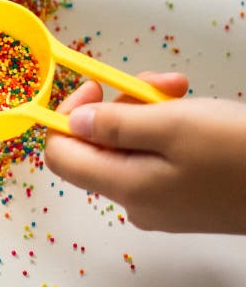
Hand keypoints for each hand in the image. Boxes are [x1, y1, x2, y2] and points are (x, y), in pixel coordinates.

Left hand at [43, 72, 245, 233]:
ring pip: (129, 149)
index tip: (95, 87)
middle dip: (122, 106)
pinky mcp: (185, 200)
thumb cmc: (244, 152)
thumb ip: (115, 125)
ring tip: (185, 92)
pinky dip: (167, 132)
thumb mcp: (175, 125)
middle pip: (98, 147)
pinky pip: (156, 160)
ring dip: (148, 113)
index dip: (65, 117)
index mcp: (124, 187)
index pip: (60, 157)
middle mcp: (134, 202)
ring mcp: (160, 203)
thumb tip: (72, 124)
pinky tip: (198, 116)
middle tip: (165, 83)